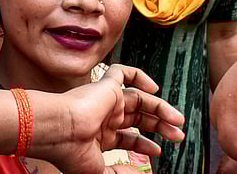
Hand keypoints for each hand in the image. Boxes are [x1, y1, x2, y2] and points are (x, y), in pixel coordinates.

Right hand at [32, 64, 185, 172]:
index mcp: (100, 136)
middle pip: (139, 118)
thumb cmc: (71, 153)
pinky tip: (154, 88)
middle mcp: (104, 117)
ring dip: (161, 108)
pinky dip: (139, 75)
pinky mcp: (105, 87)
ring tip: (178, 120)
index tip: (158, 151)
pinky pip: (121, 73)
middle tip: (178, 135)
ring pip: (139, 98)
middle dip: (160, 126)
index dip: (145, 143)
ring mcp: (105, 101)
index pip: (128, 137)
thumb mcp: (99, 172)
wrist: (58, 132)